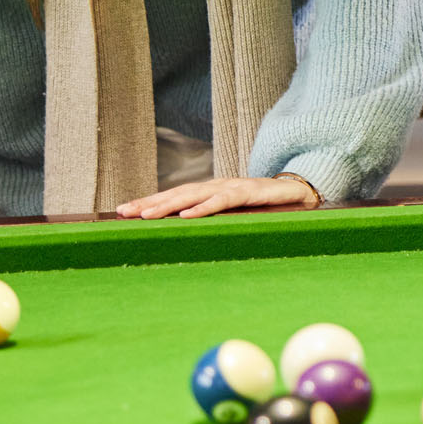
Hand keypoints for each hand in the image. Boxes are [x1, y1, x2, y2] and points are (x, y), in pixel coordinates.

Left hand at [117, 173, 319, 219]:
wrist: (300, 191)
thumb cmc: (265, 206)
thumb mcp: (234, 216)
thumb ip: (214, 222)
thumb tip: (185, 237)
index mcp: (210, 192)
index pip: (174, 196)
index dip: (149, 202)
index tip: (122, 212)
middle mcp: (216, 186)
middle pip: (177, 193)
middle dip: (149, 203)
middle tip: (124, 212)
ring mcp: (232, 187)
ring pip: (194, 195)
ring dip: (168, 205)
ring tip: (146, 215)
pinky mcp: (249, 192)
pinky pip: (223, 200)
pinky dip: (204, 208)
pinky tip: (187, 215)